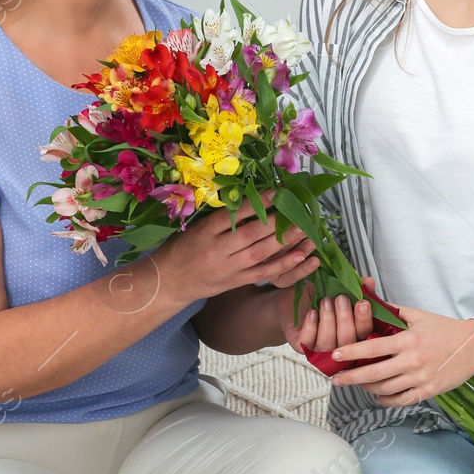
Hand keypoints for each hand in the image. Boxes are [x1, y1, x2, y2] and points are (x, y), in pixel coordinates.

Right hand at [156, 191, 315, 304]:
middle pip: (250, 234)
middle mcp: (217, 250)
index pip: (233, 215)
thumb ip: (219, 216)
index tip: (276, 192)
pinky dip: (282, 264)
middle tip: (298, 209)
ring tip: (304, 228)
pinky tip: (299, 255)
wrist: (168, 282)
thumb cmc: (181, 248)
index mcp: (204, 232)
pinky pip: (262, 272)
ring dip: (285, 240)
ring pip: (259, 253)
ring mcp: (228, 268)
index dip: (256, 203)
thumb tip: (248, 198)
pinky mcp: (235, 281)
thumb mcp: (194, 227)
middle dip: (277, 221)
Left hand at [277, 276, 375, 354]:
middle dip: (346, 319)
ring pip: (328, 344)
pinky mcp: (301, 346)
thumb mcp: (337, 288)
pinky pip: (307, 342)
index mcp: (352, 332)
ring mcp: (319, 348)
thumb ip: (355, 287)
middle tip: (341, 299)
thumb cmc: (317, 296)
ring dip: (328, 321)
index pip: (364, 333)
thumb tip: (370, 282)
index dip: (364, 319)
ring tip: (325, 301)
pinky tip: (312, 313)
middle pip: (348, 341)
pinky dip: (311, 327)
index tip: (362, 303)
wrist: (291, 299)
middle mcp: (338, 345)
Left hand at [327, 306, 473, 406]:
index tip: (335, 354)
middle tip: (336, 379)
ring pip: (386, 389)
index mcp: (408, 340)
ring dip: (367, 388)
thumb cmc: (445, 328)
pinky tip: (378, 397)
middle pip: (374, 373)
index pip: (373, 347)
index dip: (351, 352)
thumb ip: (394, 312)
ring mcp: (421, 378)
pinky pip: (402, 400)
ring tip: (357, 384)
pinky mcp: (429, 391)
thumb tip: (371, 306)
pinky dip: (386, 400)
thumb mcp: (419, 315)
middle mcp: (413, 361)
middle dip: (351, 377)